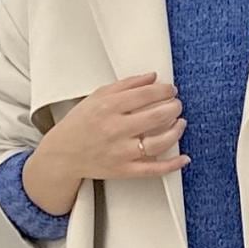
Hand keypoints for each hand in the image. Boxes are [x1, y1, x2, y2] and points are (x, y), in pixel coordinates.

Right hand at [49, 71, 190, 181]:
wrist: (63, 154)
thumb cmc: (81, 123)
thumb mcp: (98, 96)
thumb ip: (126, 84)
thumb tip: (152, 77)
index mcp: (108, 107)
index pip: (145, 95)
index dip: (164, 91)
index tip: (171, 90)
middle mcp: (115, 129)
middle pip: (156, 116)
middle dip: (173, 108)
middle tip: (177, 105)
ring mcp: (121, 152)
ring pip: (159, 142)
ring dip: (176, 130)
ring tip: (181, 122)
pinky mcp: (124, 170)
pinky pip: (153, 170)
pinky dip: (172, 165)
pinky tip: (184, 158)